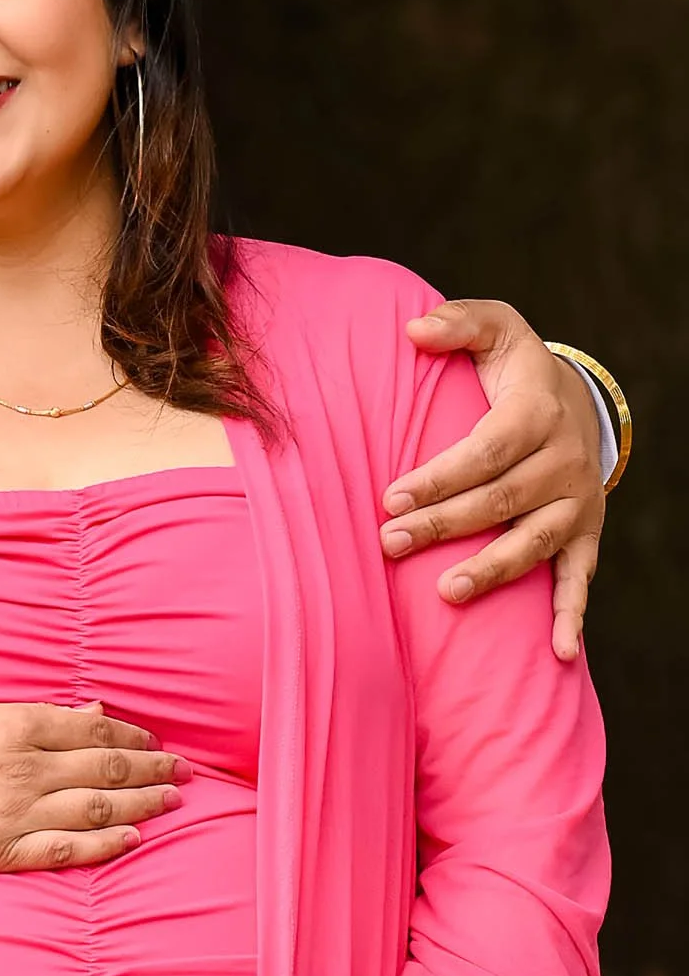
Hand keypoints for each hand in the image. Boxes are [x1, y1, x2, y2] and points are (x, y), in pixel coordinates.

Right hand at [0, 699, 187, 879]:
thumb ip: (33, 715)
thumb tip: (92, 713)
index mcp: (13, 727)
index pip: (91, 729)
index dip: (132, 736)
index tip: (155, 741)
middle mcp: (21, 769)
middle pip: (103, 767)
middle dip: (151, 768)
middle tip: (184, 772)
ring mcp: (13, 814)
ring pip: (94, 807)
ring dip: (140, 804)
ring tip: (172, 801)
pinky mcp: (0, 852)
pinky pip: (64, 851)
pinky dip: (102, 845)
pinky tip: (132, 839)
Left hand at [380, 298, 604, 660]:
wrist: (577, 401)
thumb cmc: (515, 369)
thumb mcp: (495, 330)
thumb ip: (457, 322)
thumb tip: (412, 330)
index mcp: (538, 413)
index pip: (484, 452)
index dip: (438, 477)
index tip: (389, 498)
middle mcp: (565, 462)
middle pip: (501, 500)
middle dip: (444, 525)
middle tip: (389, 544)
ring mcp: (577, 503)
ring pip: (534, 543)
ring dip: (492, 571)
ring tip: (446, 592)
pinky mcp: (586, 533)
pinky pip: (581, 578)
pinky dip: (572, 616)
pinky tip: (558, 653)